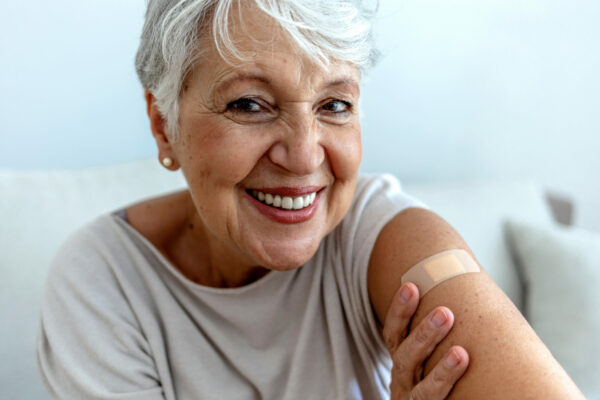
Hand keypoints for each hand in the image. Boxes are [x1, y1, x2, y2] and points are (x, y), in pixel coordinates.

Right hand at [383, 282, 468, 399]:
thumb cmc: (433, 380)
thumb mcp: (427, 357)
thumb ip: (437, 331)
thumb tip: (466, 279)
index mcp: (402, 359)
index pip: (394, 333)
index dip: (400, 310)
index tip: (412, 287)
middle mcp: (402, 380)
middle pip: (404, 357)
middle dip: (423, 334)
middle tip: (445, 313)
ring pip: (422, 390)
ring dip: (441, 371)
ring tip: (461, 354)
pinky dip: (446, 392)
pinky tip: (463, 375)